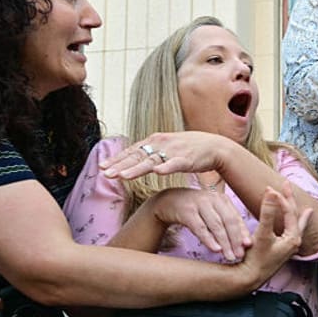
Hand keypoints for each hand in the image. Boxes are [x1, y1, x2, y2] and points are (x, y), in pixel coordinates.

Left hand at [101, 131, 229, 179]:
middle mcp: (162, 144)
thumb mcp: (167, 148)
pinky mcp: (187, 159)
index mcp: (156, 140)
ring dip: (136, 169)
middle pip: (137, 156)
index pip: (132, 151)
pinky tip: (157, 172)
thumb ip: (152, 153)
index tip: (101, 167)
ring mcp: (174, 151)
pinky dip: (166, 167)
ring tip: (122, 176)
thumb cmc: (190, 149)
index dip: (116, 159)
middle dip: (119, 165)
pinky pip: (175, 164)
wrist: (216, 147)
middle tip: (104, 173)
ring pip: (151, 161)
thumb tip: (135, 161)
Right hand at [151, 185, 251, 260]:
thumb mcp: (213, 214)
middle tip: (240, 255)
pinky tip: (215, 249)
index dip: (243, 233)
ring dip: (224, 242)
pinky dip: (208, 239)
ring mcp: (199, 203)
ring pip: (216, 225)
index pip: (236, 218)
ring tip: (229, 256)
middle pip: (228, 221)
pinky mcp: (186, 211)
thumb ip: (227, 225)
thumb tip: (246, 243)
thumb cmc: (196, 210)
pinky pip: (200, 227)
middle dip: (235, 239)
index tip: (249, 247)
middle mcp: (213, 199)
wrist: (168, 200)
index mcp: (222, 200)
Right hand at [239, 184, 312, 285]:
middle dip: (290, 200)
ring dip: (293, 212)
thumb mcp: (262, 233)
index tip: (268, 187)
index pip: (289, 211)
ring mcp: (288, 247)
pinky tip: (289, 226)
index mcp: (292, 238)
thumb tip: (271, 191)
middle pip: (295, 216)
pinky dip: (289, 224)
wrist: (249, 279)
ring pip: (294, 224)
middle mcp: (293, 242)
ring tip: (303, 208)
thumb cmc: (256, 259)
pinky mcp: (281, 250)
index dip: (280, 198)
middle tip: (287, 185)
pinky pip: (289, 231)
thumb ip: (268, 212)